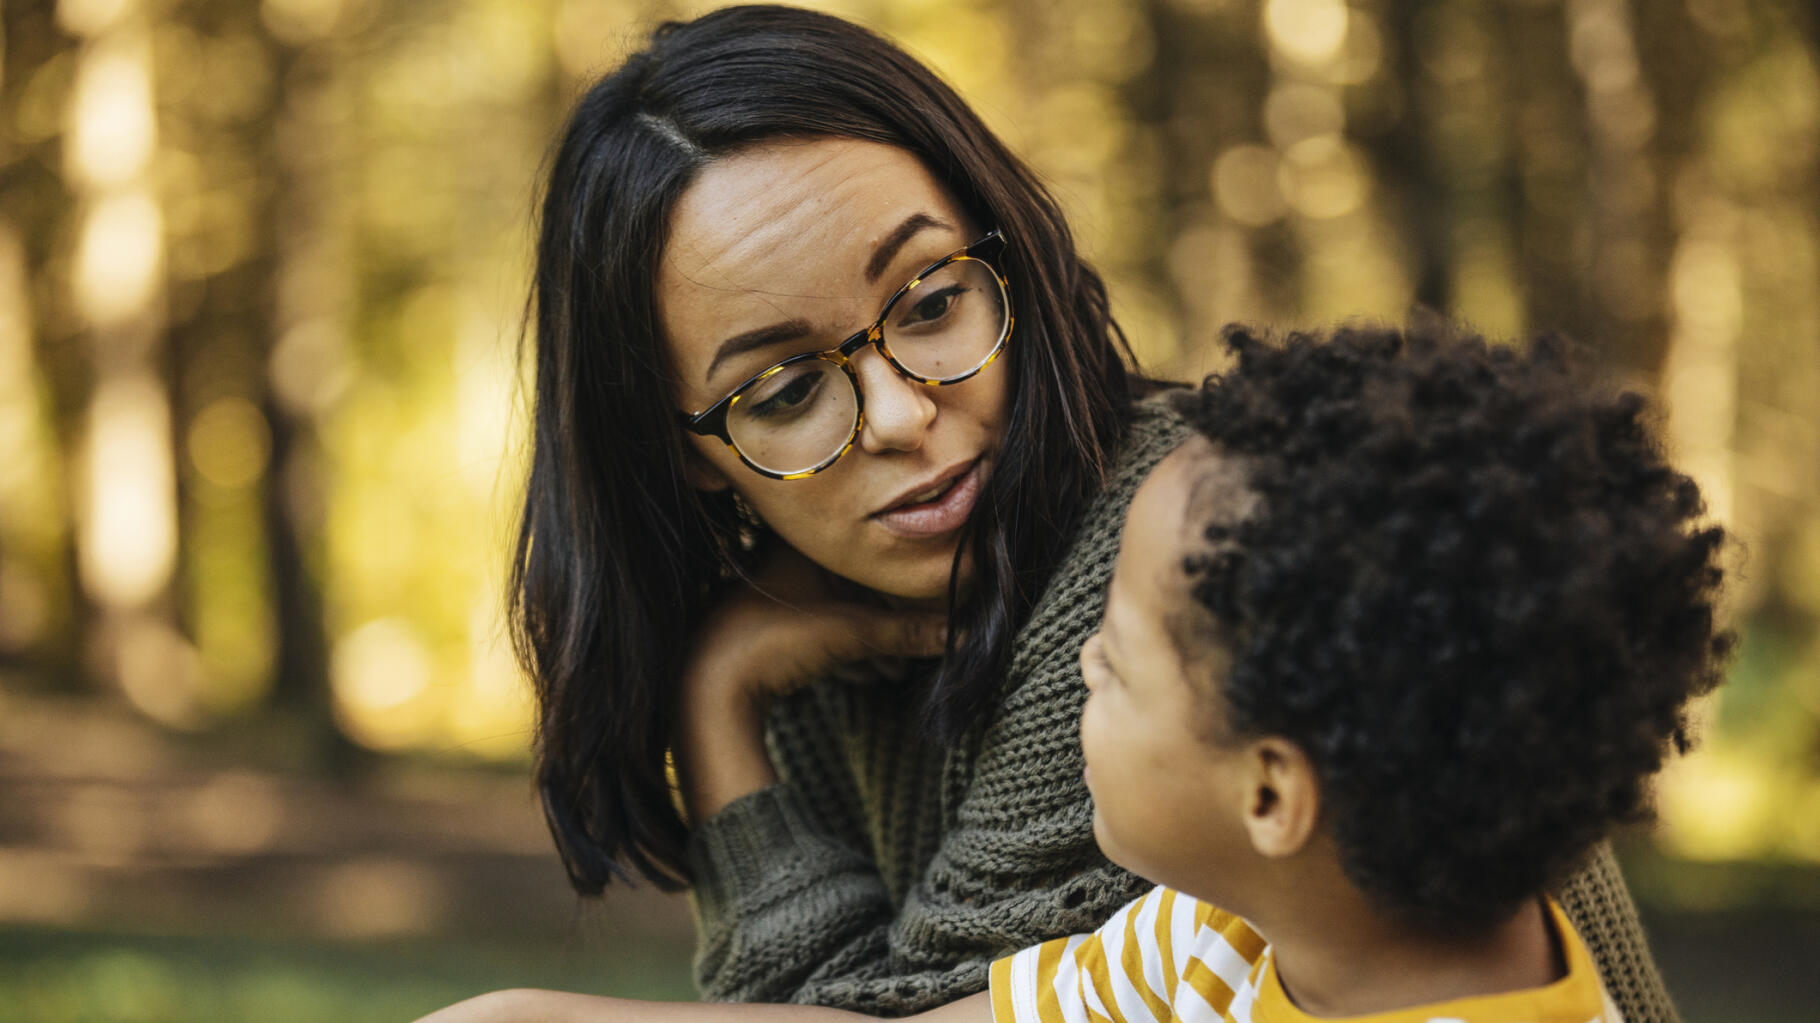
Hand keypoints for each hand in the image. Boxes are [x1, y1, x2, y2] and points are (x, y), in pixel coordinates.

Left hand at [674, 542, 946, 819]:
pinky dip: (844, 651)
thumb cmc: (773, 642)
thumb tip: (967, 633)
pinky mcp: (765, 624)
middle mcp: (786, 557)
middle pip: (858, 586)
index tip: (931, 606)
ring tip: (895, 671)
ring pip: (839, 611)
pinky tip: (865, 677)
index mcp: (804, 540)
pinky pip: (817, 630)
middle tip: (918, 648)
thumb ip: (912, 632)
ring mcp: (773, 592)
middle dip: (891, 621)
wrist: (709, 688)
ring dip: (870, 642)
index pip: (870, 551)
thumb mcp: (854, 634)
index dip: (904, 582)